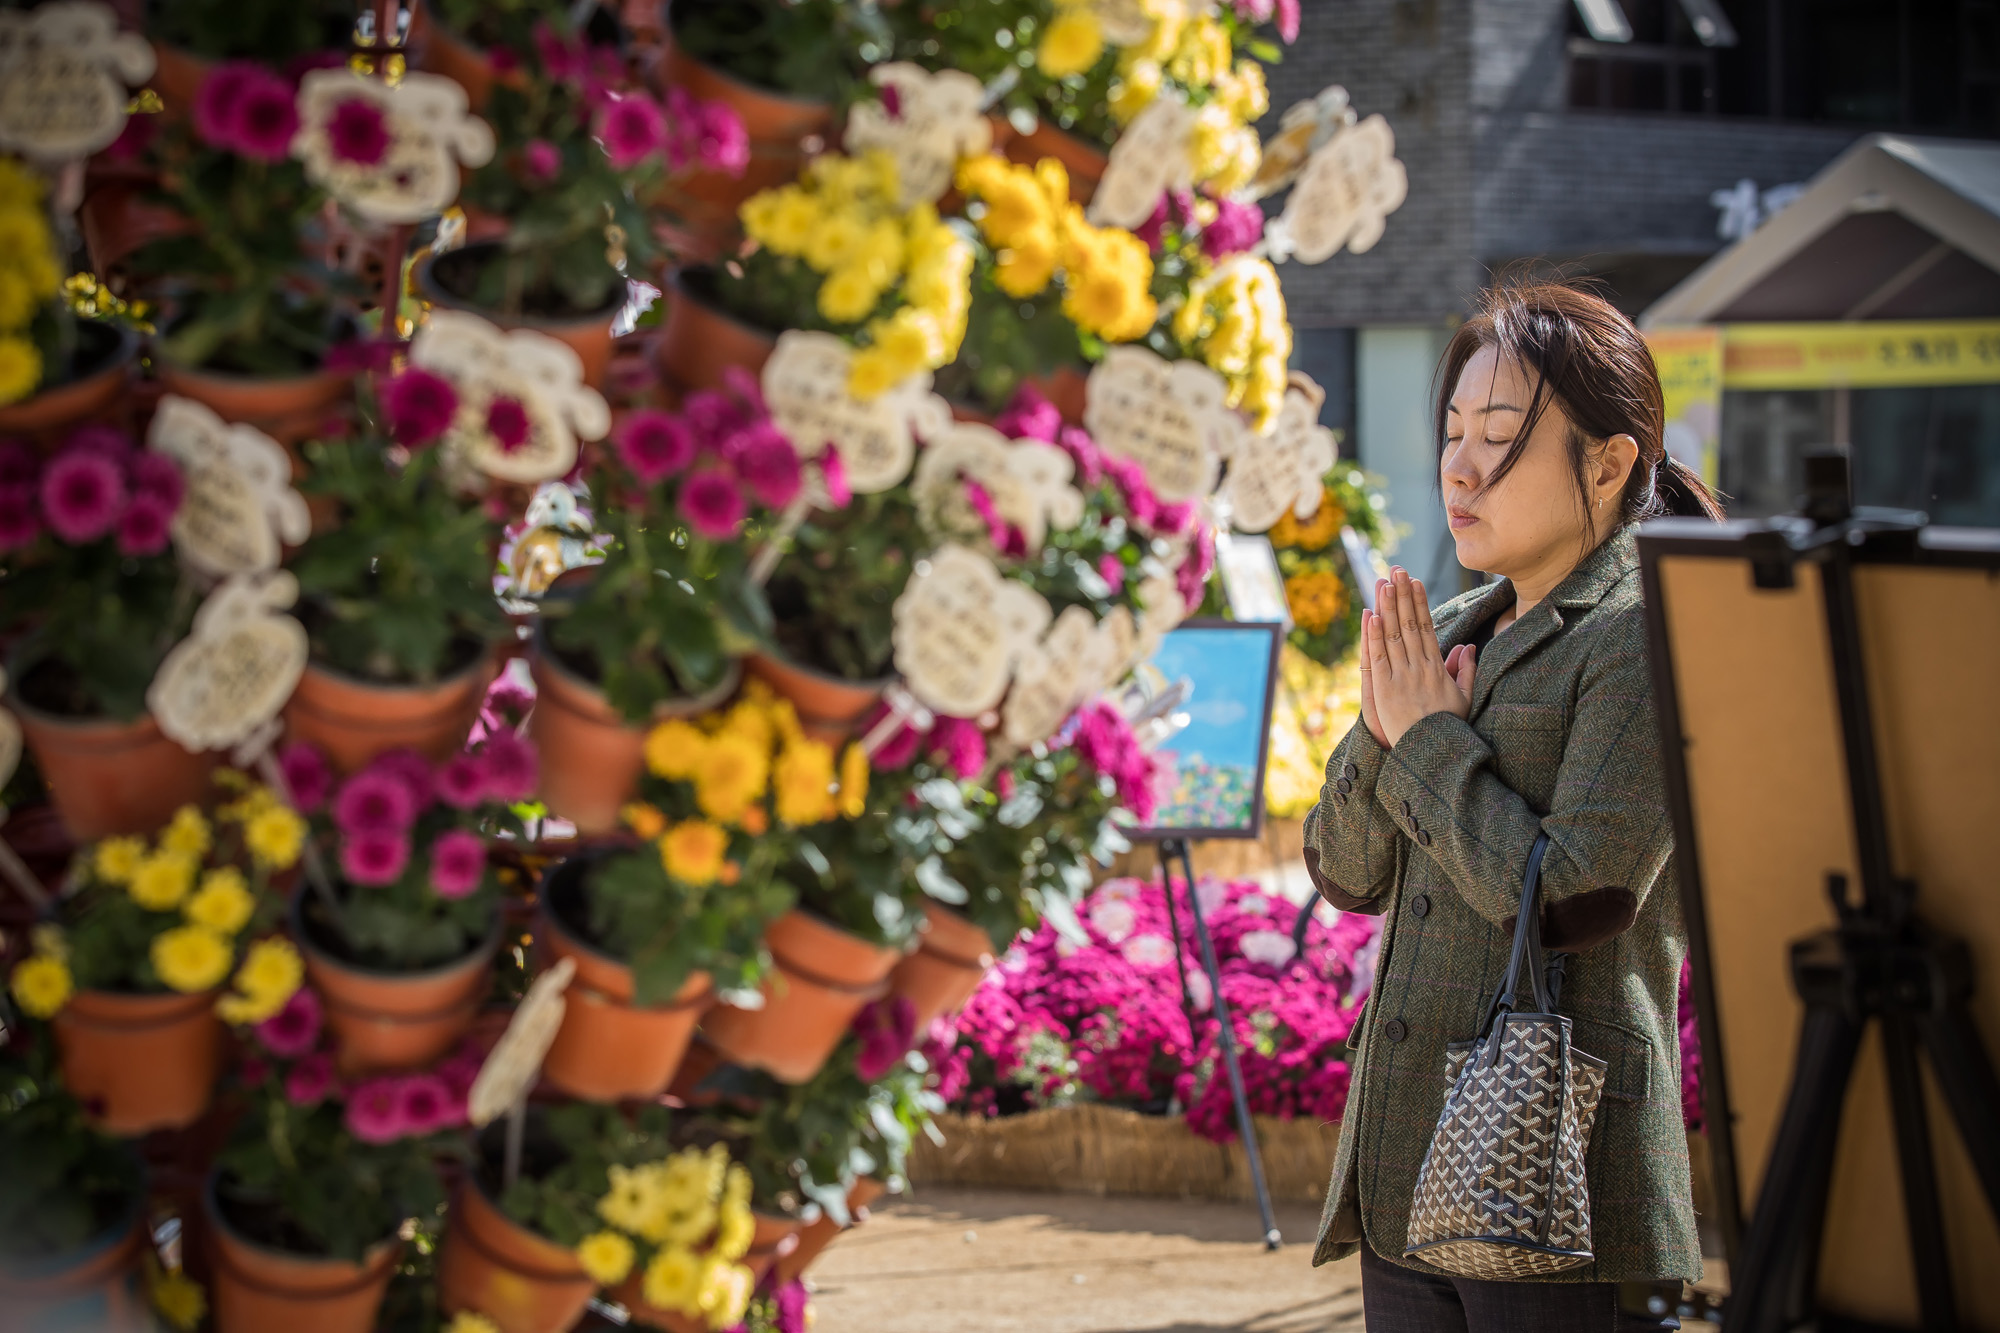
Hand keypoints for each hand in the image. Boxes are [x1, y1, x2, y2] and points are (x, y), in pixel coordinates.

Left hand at [1363, 568, 1475, 747]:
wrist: (1433, 756)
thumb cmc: (1448, 729)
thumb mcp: (1464, 699)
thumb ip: (1466, 671)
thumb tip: (1467, 646)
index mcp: (1437, 668)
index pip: (1427, 628)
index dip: (1420, 603)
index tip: (1415, 582)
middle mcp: (1420, 668)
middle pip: (1410, 624)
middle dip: (1403, 595)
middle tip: (1397, 570)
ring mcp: (1402, 678)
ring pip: (1394, 636)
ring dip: (1388, 607)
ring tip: (1384, 583)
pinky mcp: (1385, 690)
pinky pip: (1378, 658)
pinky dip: (1374, 636)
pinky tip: (1372, 615)